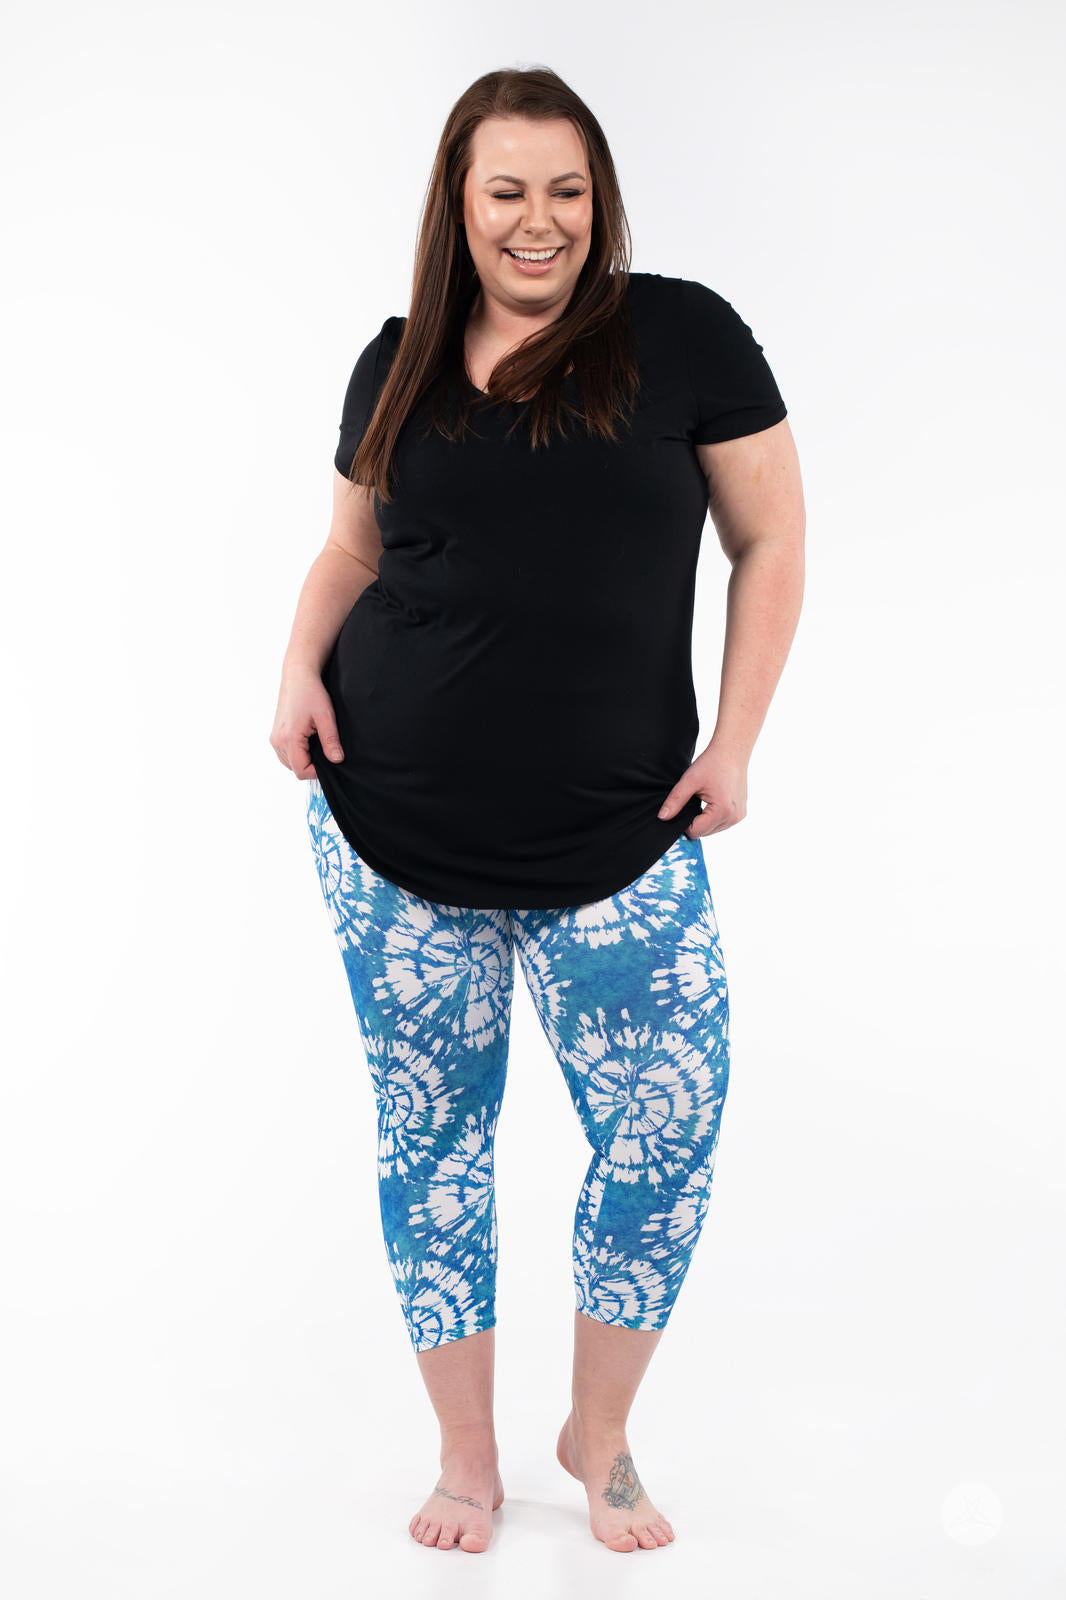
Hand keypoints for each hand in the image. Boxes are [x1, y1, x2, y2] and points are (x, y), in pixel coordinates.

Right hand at [270, 664, 343, 780]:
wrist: (298, 677)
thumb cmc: (311, 692)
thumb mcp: (326, 716)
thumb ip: (331, 740)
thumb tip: (337, 760)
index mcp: (289, 738)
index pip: (301, 771)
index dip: (317, 771)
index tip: (329, 759)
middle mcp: (277, 741)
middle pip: (295, 769)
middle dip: (312, 764)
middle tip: (325, 747)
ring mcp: (274, 738)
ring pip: (290, 763)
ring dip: (304, 759)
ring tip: (316, 741)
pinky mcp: (275, 735)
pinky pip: (286, 754)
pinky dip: (297, 753)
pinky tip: (308, 740)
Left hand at [657, 741, 747, 839]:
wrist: (732, 751)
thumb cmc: (713, 762)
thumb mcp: (690, 781)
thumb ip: (675, 800)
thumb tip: (663, 817)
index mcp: (722, 811)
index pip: (695, 831)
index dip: (684, 822)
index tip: (681, 807)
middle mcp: (733, 817)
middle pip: (704, 832)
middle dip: (695, 821)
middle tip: (693, 800)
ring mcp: (739, 816)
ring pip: (713, 830)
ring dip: (704, 820)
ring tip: (704, 798)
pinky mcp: (741, 813)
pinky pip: (722, 823)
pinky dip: (714, 817)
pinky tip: (712, 801)